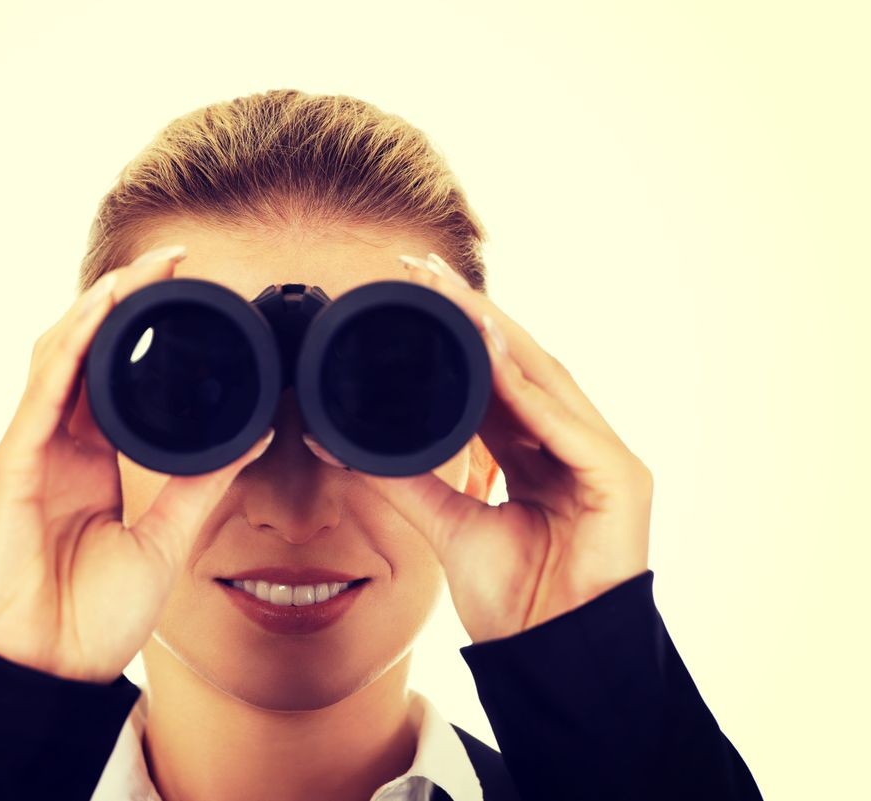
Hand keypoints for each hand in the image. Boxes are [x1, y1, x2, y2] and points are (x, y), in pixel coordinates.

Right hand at [0, 244, 275, 682]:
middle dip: (123, 301)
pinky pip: (40, 395)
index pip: (114, 374)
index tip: (190, 291)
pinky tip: (96, 315)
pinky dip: (68, 349)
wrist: (48, 671)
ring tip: (140, 272)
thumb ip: (202, 483)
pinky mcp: (9, 467)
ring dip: (96, 309)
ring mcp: (29, 451)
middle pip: (85, 350)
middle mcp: (57, 444)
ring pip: (58, 357)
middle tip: (171, 261)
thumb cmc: (93, 616)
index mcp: (91, 459)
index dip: (145, 330)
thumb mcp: (166, 540)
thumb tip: (257, 432)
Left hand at [309, 252, 652, 643]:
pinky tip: (493, 352)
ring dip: (498, 333)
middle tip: (424, 270)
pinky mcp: (622, 477)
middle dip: (474, 314)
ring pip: (545, 378)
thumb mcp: (448, 525)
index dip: (457, 335)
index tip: (412, 293)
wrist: (551, 658)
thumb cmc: (515, 599)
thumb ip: (405, 481)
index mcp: (534, 452)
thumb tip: (340, 443)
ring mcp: (601, 456)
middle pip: (520, 364)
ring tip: (451, 295)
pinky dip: (528, 389)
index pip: (494, 378)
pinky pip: (567, 424)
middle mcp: (570, 443)